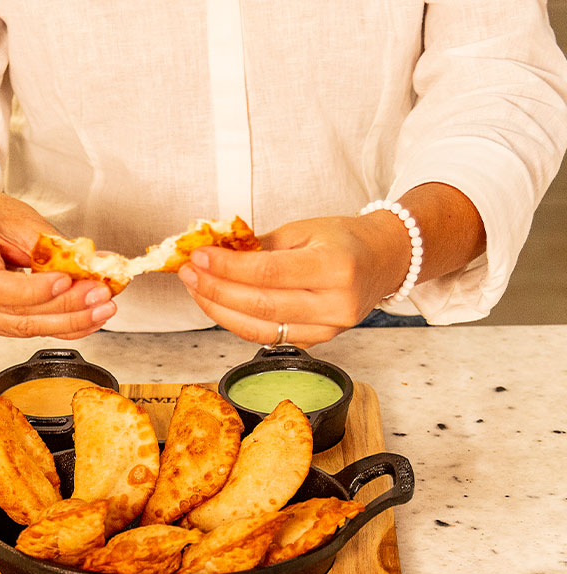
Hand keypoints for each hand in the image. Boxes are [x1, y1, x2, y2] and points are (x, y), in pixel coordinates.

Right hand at [0, 183, 116, 337]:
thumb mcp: (19, 218)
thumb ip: (55, 246)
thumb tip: (95, 263)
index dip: (35, 290)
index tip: (68, 280)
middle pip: (17, 313)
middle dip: (67, 307)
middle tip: (101, 296)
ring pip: (26, 328)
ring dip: (71, 321)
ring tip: (102, 308)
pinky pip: (29, 331)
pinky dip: (62, 326)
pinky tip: (88, 318)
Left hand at [177, 214, 410, 346]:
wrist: (383, 261)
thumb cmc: (345, 241)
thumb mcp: (304, 230)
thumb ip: (260, 247)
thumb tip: (214, 254)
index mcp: (335, 267)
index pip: (268, 272)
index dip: (227, 267)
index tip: (199, 257)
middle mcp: (334, 304)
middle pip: (260, 305)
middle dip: (215, 290)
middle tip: (189, 273)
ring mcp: (327, 329)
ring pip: (259, 329)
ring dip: (219, 310)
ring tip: (196, 289)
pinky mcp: (317, 343)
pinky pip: (267, 338)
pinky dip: (237, 322)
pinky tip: (218, 305)